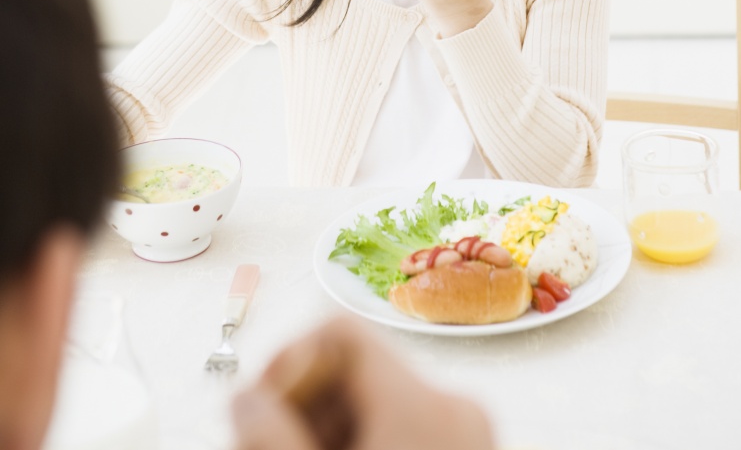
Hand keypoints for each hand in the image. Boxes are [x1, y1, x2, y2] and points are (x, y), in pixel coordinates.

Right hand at [232, 315, 493, 449]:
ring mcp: (471, 432)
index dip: (289, 359)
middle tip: (269, 442)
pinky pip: (405, 425)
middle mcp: (458, 405)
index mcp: (427, 402)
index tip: (261, 404)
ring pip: (379, 398)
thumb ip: (271, 434)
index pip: (341, 330)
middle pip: (357, 368)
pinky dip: (366, 437)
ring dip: (330, 425)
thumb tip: (241, 396)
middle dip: (304, 403)